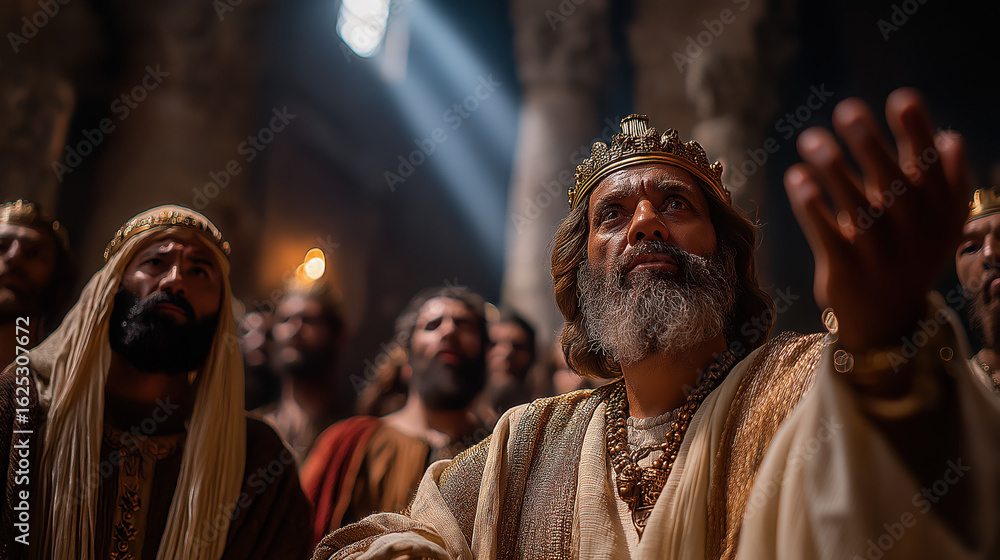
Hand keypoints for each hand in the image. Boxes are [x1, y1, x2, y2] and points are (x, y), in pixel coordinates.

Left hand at [784, 88, 970, 351]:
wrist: (887, 321)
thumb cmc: (906, 254)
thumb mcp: (934, 223)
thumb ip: (941, 182)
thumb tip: (949, 138)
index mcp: (940, 213)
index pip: (933, 166)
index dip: (919, 132)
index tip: (901, 98)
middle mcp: (915, 233)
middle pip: (893, 182)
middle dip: (870, 143)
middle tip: (846, 109)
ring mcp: (881, 255)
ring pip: (858, 207)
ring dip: (833, 169)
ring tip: (810, 137)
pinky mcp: (848, 272)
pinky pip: (828, 236)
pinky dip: (812, 207)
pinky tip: (796, 178)